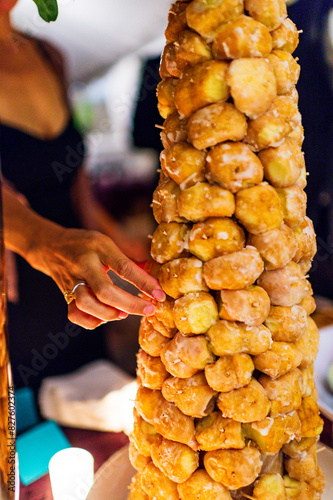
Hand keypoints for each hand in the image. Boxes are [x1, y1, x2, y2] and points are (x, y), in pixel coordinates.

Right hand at [29, 227, 165, 328]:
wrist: (50, 246)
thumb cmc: (86, 245)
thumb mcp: (106, 243)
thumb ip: (127, 261)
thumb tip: (154, 279)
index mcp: (99, 248)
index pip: (124, 267)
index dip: (144, 283)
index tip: (160, 295)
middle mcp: (84, 264)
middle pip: (105, 290)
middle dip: (130, 304)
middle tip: (149, 310)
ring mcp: (72, 281)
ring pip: (87, 304)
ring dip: (109, 313)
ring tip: (123, 314)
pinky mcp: (64, 295)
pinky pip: (75, 314)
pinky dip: (92, 321)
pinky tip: (104, 317)